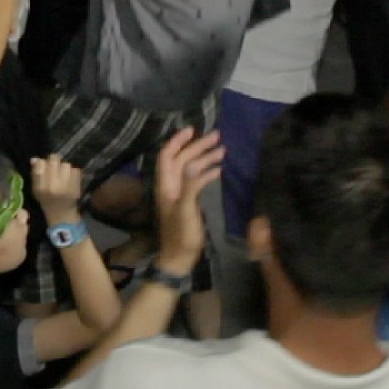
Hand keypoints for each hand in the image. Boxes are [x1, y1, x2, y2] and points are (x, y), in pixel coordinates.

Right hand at [30, 154, 82, 223]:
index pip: (41, 164)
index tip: (43, 166)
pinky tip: (69, 178)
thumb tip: (35, 159)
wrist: (62, 213)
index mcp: (42, 186)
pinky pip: (75, 170)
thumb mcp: (36, 190)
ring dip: (63, 167)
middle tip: (53, 167)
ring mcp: (67, 185)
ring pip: (66, 164)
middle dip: (53, 161)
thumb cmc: (46, 200)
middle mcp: (55, 185)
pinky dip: (72, 172)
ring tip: (61, 174)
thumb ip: (35, 174)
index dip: (42, 163)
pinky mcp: (77, 186)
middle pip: (54, 160)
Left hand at [154, 127, 223, 272]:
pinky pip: (197, 180)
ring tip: (222, 150)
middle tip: (217, 137)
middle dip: (198, 146)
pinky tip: (219, 169)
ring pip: (191, 169)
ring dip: (205, 158)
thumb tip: (192, 163)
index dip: (178, 141)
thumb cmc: (181, 235)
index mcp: (165, 184)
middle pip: (183, 159)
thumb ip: (189, 186)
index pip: (168, 155)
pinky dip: (207, 172)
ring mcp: (179, 193)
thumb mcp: (185, 210)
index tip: (192, 130)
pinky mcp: (188, 201)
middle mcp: (170, 185)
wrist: (180, 258)